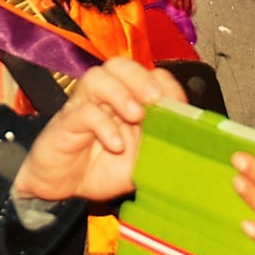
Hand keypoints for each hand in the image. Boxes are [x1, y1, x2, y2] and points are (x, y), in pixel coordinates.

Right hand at [10, 58, 184, 203]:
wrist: (62, 189)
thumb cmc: (102, 169)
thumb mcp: (141, 164)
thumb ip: (161, 151)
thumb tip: (191, 146)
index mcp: (129, 101)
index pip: (149, 75)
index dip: (165, 85)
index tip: (179, 106)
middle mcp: (106, 97)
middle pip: (120, 65)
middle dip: (141, 78)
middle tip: (155, 100)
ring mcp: (84, 106)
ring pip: (97, 78)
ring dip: (120, 92)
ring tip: (135, 115)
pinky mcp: (67, 122)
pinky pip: (83, 112)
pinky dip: (103, 125)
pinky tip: (115, 144)